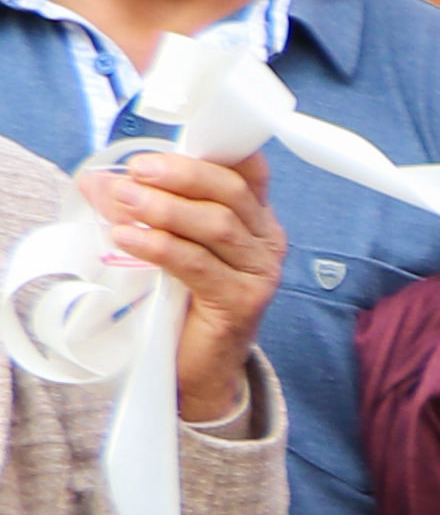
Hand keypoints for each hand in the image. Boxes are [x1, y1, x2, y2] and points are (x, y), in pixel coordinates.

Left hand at [77, 151, 277, 424]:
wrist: (197, 365)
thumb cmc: (182, 299)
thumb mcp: (165, 241)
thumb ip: (140, 209)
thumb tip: (98, 179)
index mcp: (255, 217)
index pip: (247, 170)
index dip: (213, 151)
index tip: (162, 148)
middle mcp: (266, 241)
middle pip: (230, 191)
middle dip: (179, 175)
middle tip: (134, 172)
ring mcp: (259, 272)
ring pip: (216, 224)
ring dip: (162, 208)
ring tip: (120, 202)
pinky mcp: (242, 301)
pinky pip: (197, 264)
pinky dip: (158, 246)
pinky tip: (126, 239)